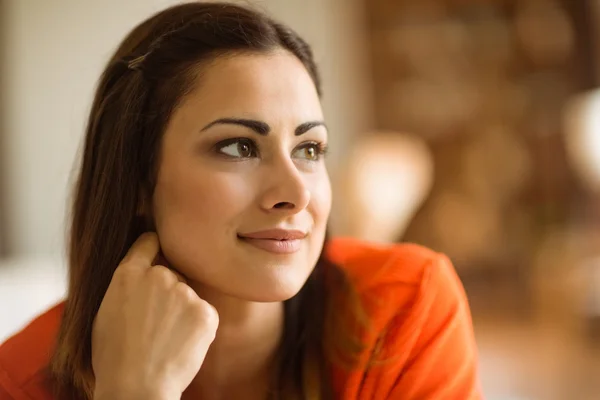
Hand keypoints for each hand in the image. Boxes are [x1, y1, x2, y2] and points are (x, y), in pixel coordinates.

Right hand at [92, 232, 218, 399]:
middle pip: (171, 274)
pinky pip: (204, 313)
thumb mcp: (105, 312)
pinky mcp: (206, 311)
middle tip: (156, 324)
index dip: (154, 248)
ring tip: (166, 339)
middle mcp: (159, 276)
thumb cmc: (115, 358)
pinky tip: (181, 345)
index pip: (149, 243)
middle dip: (167, 292)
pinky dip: (197, 327)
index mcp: (128, 274)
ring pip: (188, 295)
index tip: (160, 251)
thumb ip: (127, 287)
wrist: (136, 387)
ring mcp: (184, 292)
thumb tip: (141, 276)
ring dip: (182, 310)